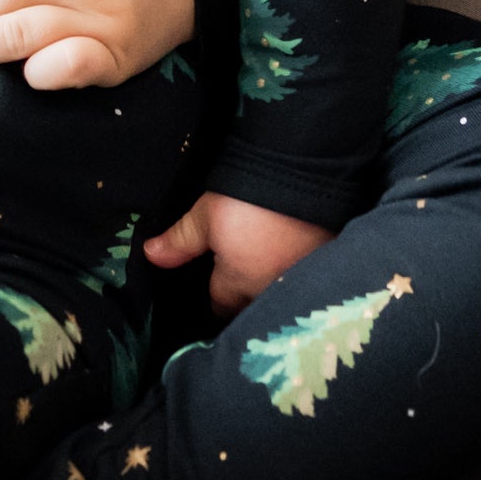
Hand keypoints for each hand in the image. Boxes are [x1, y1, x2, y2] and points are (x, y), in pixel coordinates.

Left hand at [142, 194, 331, 316]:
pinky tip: (296, 253)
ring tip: (269, 266)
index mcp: (238, 285)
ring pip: (281, 294)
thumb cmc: (250, 199)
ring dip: (274, 286)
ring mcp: (303, 278)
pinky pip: (309, 276)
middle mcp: (271, 292)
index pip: (220, 306)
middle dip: (246, 298)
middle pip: (253, 306)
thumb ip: (181, 240)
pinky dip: (301, 270)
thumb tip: (151, 256)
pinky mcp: (329, 258)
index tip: (213, 285)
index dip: (214, 296)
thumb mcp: (207, 215)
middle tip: (241, 278)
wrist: (305, 173)